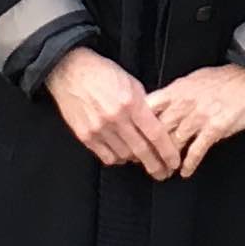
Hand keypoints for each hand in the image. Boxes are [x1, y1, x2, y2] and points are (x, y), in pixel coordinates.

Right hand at [47, 47, 184, 176]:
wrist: (70, 71)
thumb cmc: (102, 73)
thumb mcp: (131, 83)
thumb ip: (144, 105)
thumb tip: (156, 124)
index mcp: (130, 103)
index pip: (155, 134)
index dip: (167, 152)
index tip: (174, 162)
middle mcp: (115, 119)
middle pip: (141, 151)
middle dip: (156, 166)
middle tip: (164, 173)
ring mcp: (99, 129)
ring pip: (124, 156)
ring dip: (137, 161)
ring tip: (144, 161)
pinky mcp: (85, 136)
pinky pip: (106, 156)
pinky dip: (118, 159)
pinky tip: (123, 155)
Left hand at [147, 63, 244, 173]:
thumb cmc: (226, 78)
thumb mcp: (195, 79)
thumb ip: (178, 94)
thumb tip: (164, 106)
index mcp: (177, 90)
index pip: (148, 107)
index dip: (138, 124)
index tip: (133, 138)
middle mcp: (184, 103)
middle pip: (158, 130)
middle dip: (149, 149)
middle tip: (143, 163)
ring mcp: (199, 116)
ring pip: (174, 142)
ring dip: (167, 160)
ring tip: (163, 172)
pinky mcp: (215, 128)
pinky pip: (196, 150)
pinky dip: (189, 164)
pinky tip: (185, 172)